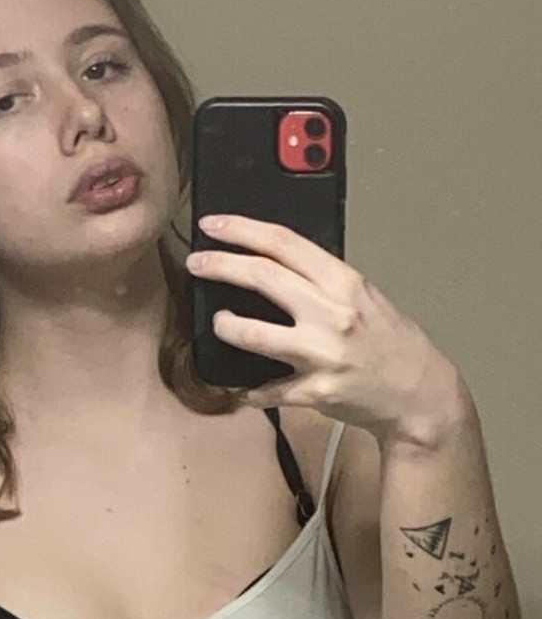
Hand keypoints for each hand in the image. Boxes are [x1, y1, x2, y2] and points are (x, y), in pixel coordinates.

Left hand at [186, 214, 465, 446]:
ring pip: (254, 334)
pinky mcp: (317, 391)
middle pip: (262, 277)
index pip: (283, 243)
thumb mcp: (364, 296)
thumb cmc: (391, 343)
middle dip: (219, 266)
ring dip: (226, 326)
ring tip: (220, 323)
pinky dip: (250, 389)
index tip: (213, 226)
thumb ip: (322, 281)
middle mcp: (332, 313)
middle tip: (197, 263)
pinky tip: (243, 387)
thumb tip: (275, 264)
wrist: (421, 392)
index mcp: (343, 282)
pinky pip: (268, 389)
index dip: (241, 230)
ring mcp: (323, 353)